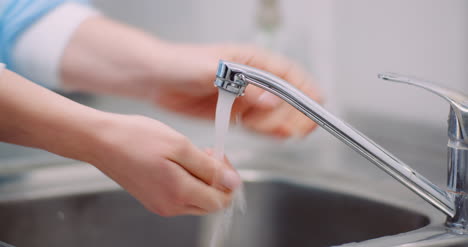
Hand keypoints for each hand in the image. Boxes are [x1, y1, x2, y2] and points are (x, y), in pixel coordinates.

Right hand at [89, 113, 241, 215]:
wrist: (101, 141)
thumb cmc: (134, 138)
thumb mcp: (179, 146)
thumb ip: (208, 167)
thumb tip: (232, 182)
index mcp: (179, 193)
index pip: (221, 201)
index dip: (228, 180)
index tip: (221, 158)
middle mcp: (170, 206)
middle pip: (210, 203)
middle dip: (216, 180)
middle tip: (208, 154)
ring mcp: (160, 205)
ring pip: (196, 200)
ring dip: (202, 179)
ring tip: (191, 155)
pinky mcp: (153, 199)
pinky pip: (181, 196)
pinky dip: (187, 181)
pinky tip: (179, 162)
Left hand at [150, 43, 322, 137]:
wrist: (156, 79)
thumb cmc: (181, 64)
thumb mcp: (212, 71)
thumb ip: (244, 86)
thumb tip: (272, 100)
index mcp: (250, 60)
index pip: (285, 73)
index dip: (304, 88)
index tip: (317, 101)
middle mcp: (251, 79)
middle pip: (284, 96)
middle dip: (295, 111)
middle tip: (302, 126)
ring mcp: (243, 97)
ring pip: (272, 112)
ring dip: (282, 123)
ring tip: (288, 133)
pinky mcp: (233, 113)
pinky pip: (255, 123)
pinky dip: (266, 130)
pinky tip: (275, 134)